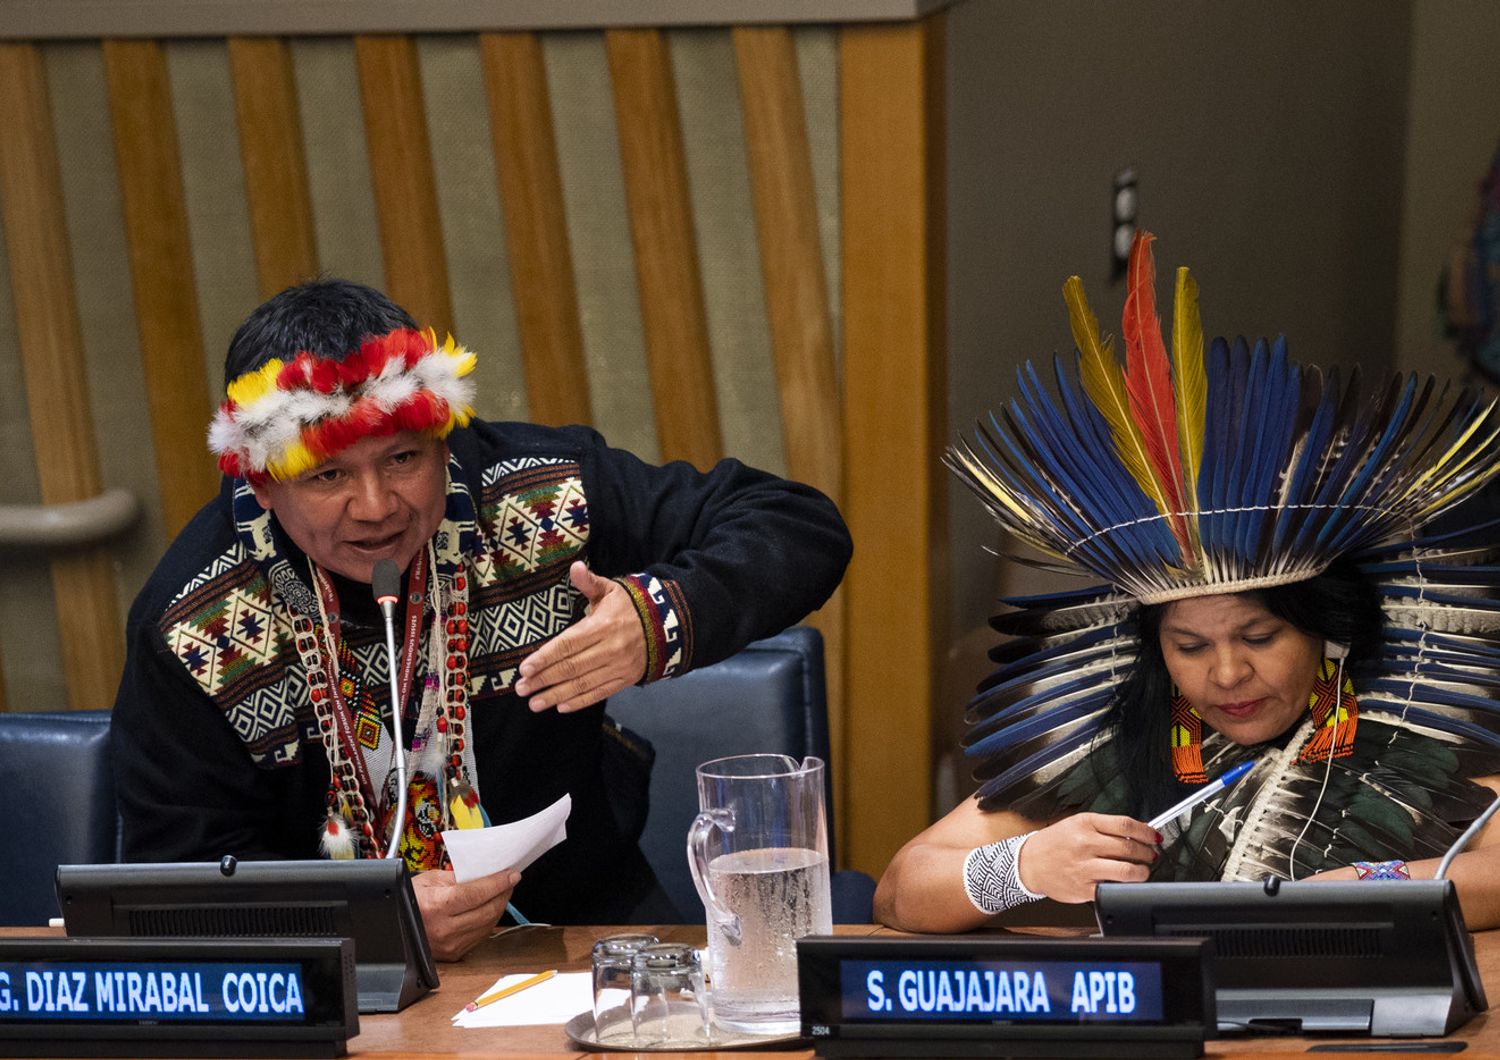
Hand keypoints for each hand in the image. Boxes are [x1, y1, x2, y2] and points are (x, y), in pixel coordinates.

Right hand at [411, 868, 519, 960]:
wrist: (393, 927)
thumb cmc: (408, 901)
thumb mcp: (429, 880)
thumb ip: (458, 877)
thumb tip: (484, 875)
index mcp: (436, 906)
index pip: (477, 893)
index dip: (498, 883)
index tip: (511, 874)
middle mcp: (444, 929)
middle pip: (488, 910)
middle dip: (503, 893)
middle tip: (509, 881)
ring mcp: (450, 944)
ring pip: (488, 924)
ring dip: (499, 907)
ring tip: (501, 892)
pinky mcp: (454, 954)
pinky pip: (480, 935)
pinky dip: (489, 920)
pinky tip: (490, 908)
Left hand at [514, 561, 646, 711]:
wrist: (667, 625)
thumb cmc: (630, 606)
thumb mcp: (610, 590)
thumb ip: (589, 582)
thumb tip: (575, 567)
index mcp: (603, 625)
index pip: (568, 644)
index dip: (545, 657)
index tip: (524, 668)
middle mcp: (610, 648)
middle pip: (571, 667)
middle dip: (543, 679)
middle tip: (520, 689)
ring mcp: (618, 667)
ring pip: (582, 684)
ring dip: (556, 695)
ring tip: (534, 703)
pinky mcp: (625, 680)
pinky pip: (599, 693)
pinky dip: (580, 701)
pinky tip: (561, 707)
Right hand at [1016, 813, 1158, 902]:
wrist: (1029, 863)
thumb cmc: (1054, 843)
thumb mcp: (1076, 824)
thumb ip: (1105, 827)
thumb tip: (1137, 832)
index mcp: (1085, 824)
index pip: (1126, 825)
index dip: (1146, 831)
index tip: (1154, 836)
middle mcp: (1085, 844)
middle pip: (1130, 848)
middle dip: (1148, 853)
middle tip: (1151, 854)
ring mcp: (1085, 867)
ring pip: (1127, 871)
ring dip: (1142, 872)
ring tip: (1143, 870)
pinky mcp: (1084, 888)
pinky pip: (1114, 888)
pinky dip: (1125, 886)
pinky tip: (1125, 882)